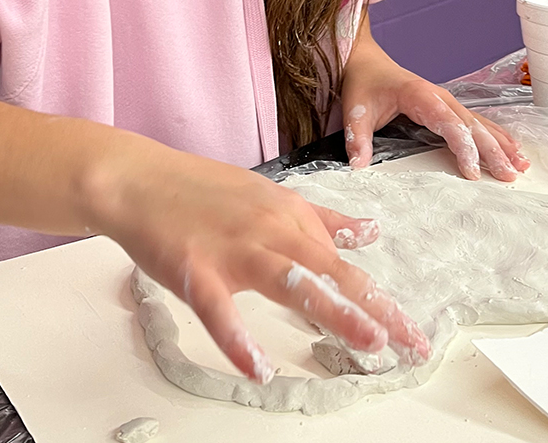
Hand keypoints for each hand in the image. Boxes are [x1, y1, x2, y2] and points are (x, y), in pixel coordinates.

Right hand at [93, 139, 429, 382]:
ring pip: (289, 280)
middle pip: (327, 268)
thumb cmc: (198, 190)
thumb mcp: (267, 195)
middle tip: (410, 342)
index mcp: (285, 213)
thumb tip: (368, 230)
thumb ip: (318, 217)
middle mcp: (266, 228)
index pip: (338, 259)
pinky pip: (219, 309)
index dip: (375, 296)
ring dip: (331, 311)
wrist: (138, 179)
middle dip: (372, 305)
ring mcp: (231, 249)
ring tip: (368, 342)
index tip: (409, 330)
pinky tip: (258, 369)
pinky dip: (238, 339)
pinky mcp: (193, 269)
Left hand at [341, 20, 528, 180]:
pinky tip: (510, 147)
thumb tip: (359, 166)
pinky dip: (494, 134)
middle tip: (510, 174)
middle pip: (473, 125)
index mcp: (421, 96)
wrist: (365, 60)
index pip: (450, 125)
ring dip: (500, 143)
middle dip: (493, 150)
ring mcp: (446, 100)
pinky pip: (475, 120)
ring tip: (520, 163)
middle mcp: (440, 97)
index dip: (464, 149)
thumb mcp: (355, 109)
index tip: (474, 173)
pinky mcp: (446, 106)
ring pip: (479, 123)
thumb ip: (357, 138)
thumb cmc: (363, 83)